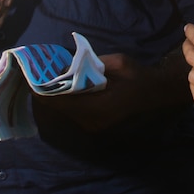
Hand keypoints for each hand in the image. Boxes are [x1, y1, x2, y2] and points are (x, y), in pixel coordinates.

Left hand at [32, 53, 146, 132]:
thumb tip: (65, 65)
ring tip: (50, 81)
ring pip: (65, 114)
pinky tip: (68, 91)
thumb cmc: (140, 77)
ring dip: (57, 99)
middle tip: (39, 75)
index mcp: (97, 109)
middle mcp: (92, 124)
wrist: (160, 96)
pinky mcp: (98, 129)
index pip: (59, 101)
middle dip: (48, 93)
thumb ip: (90, 64)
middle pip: (59, 110)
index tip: (33, 75)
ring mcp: (95, 130)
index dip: (43, 89)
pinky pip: (75, 116)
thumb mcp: (116, 63)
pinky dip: (68, 103)